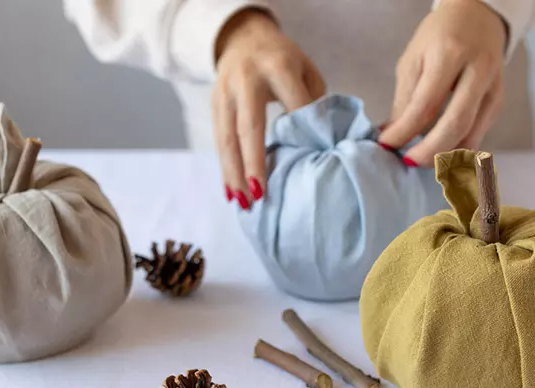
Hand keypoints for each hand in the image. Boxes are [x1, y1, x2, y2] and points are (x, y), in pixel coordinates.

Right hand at [213, 9, 325, 208]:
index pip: (292, 105)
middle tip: (260, 194)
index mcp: (278, 66)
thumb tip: (320, 144)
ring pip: (226, 137)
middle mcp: (246, 78)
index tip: (309, 165)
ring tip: (242, 202)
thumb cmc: (284, 60)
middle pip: (248, 126)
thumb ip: (313, 102)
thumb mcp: (307, 71)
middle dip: (253, 162)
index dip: (301, 135)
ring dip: (233, 173)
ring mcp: (225, 92)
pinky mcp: (213, 104)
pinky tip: (230, 191)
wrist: (244, 36)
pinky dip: (225, 168)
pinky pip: (217, 140)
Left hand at [378, 0, 507, 166]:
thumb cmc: (439, 37)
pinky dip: (458, 149)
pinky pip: (479, 134)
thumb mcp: (413, 60)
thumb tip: (390, 136)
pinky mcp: (498, 101)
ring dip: (445, 155)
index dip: (404, 131)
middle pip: (455, 124)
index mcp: (450, 54)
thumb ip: (404, 100)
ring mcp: (493, 88)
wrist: (478, 16)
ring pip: (472, 134)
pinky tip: (441, 153)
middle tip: (408, 162)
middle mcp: (478, 71)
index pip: (425, 105)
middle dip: (429, 151)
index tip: (386, 145)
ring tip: (421, 159)